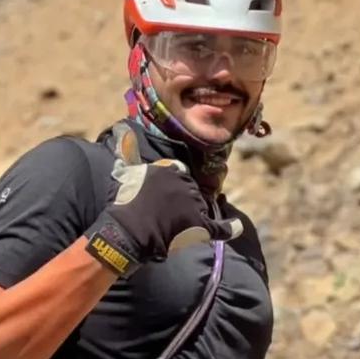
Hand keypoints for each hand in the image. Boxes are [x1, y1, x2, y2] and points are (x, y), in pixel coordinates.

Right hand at [85, 123, 242, 276]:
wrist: (129, 230)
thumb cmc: (124, 202)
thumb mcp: (124, 171)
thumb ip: (126, 150)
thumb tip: (121, 128)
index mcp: (171, 170)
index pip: (178, 173)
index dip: (172, 184)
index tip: (165, 194)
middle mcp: (186, 184)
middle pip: (191, 190)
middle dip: (182, 200)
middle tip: (167, 213)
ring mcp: (195, 204)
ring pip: (201, 206)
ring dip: (195, 213)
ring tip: (182, 225)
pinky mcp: (200, 225)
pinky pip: (220, 227)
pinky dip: (230, 227)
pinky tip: (237, 226)